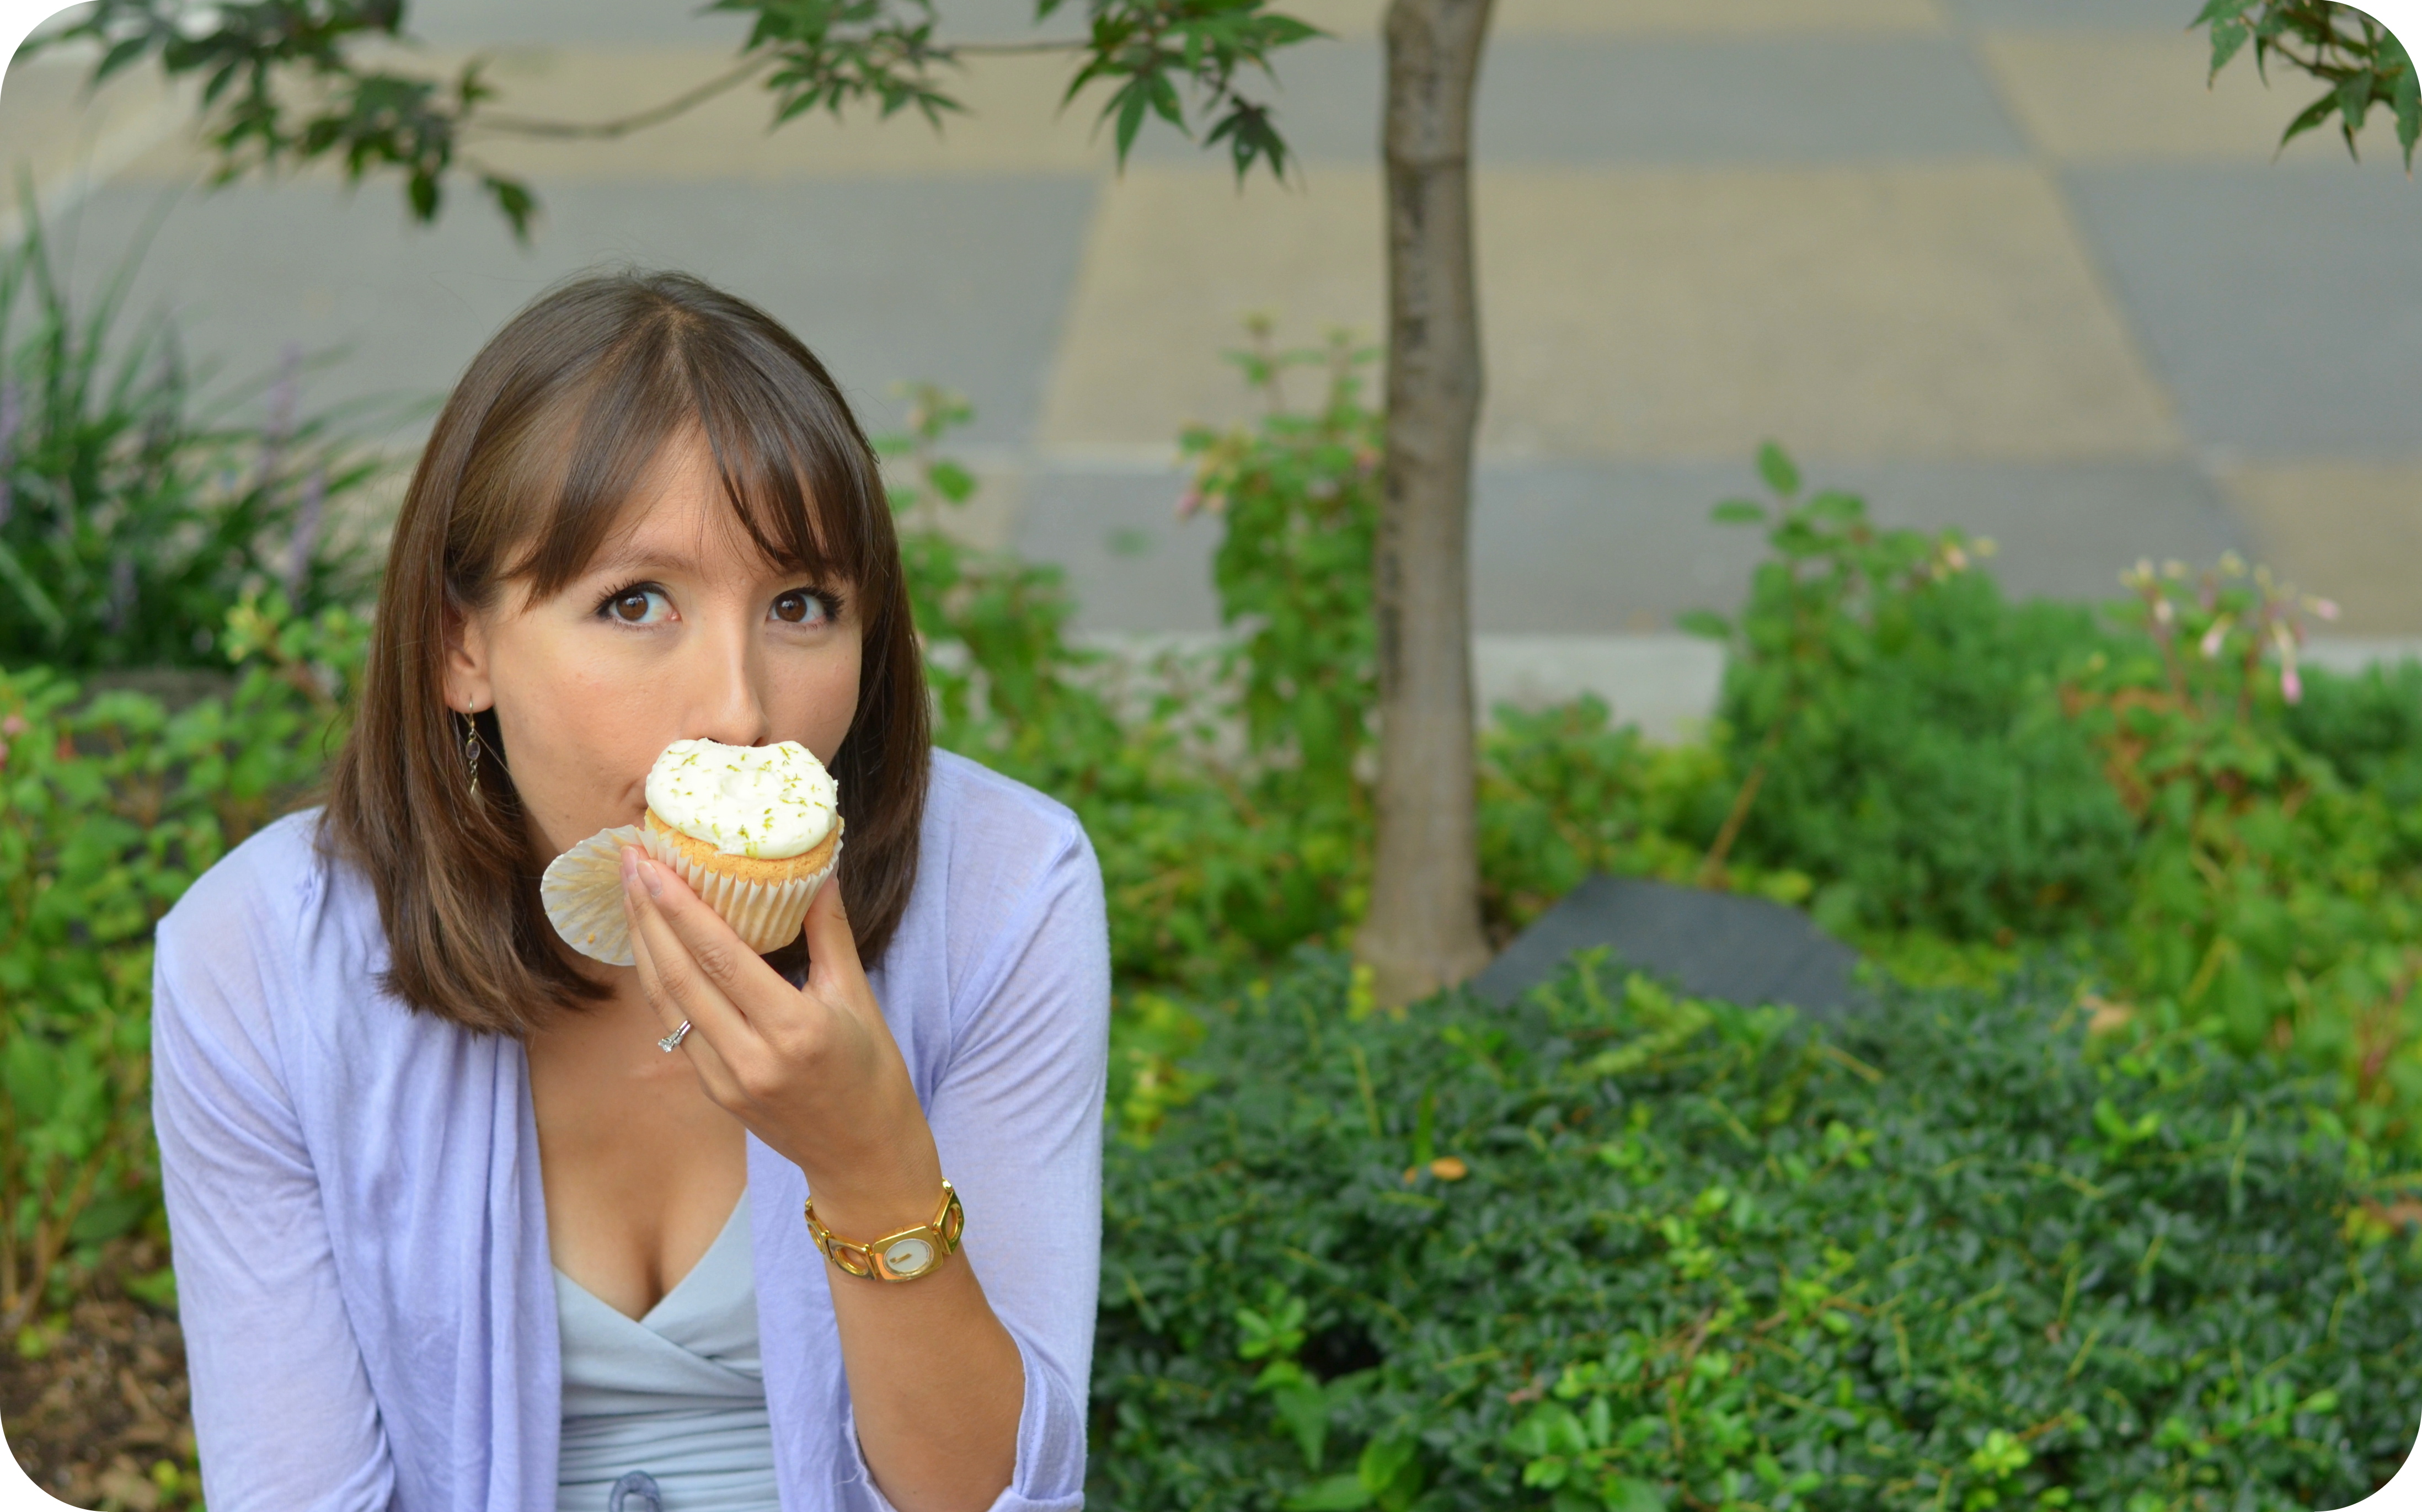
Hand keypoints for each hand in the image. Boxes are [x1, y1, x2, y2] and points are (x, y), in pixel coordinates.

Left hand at [619, 846, 940, 1232]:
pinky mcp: (714, 1092)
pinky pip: (677, 1027)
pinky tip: (654, 947)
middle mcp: (751, 1057)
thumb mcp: (859, 1000)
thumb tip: (818, 870)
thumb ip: (831, 934)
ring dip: (643, 944)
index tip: (653, 862)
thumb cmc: (874, 1076)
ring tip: (631, 894)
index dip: (681, 907)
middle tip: (628, 860)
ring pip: (667, 1002)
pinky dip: (661, 982)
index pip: (721, 957)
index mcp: (794, 1030)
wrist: (865, 1159)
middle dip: (647, 914)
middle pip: (679, 975)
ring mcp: (725, 1079)